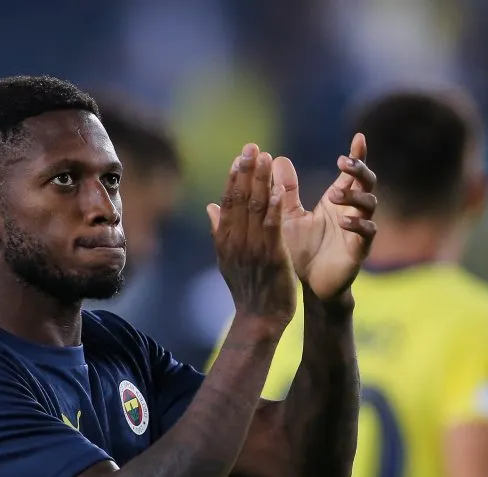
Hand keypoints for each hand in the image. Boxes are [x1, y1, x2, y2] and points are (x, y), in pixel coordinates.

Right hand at [207, 143, 296, 334]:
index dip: (235, 176)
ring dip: (260, 181)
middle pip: (240, 199)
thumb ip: (219, 231)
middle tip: (253, 147)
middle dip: (247, 171)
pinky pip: (271, 227)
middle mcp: (236, 241)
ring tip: (266, 158)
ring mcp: (253, 248)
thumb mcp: (227, 259)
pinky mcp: (272, 256)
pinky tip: (276, 189)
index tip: (241, 155)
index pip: (228, 200)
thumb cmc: (247, 289)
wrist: (259, 319)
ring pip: (255, 208)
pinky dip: (273, 207)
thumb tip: (210, 207)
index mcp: (225, 239)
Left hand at [274, 133, 377, 302]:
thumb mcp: (289, 215)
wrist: (308, 284)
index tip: (358, 136)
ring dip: (355, 197)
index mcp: (337, 200)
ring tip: (335, 196)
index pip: (351, 173)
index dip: (357, 155)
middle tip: (344, 163)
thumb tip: (276, 158)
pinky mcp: (359, 250)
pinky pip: (367, 233)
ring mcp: (359, 230)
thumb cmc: (302, 249)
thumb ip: (285, 190)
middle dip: (360, 170)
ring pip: (370, 205)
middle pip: (367, 183)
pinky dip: (359, 224)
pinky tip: (345, 221)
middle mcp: (352, 211)